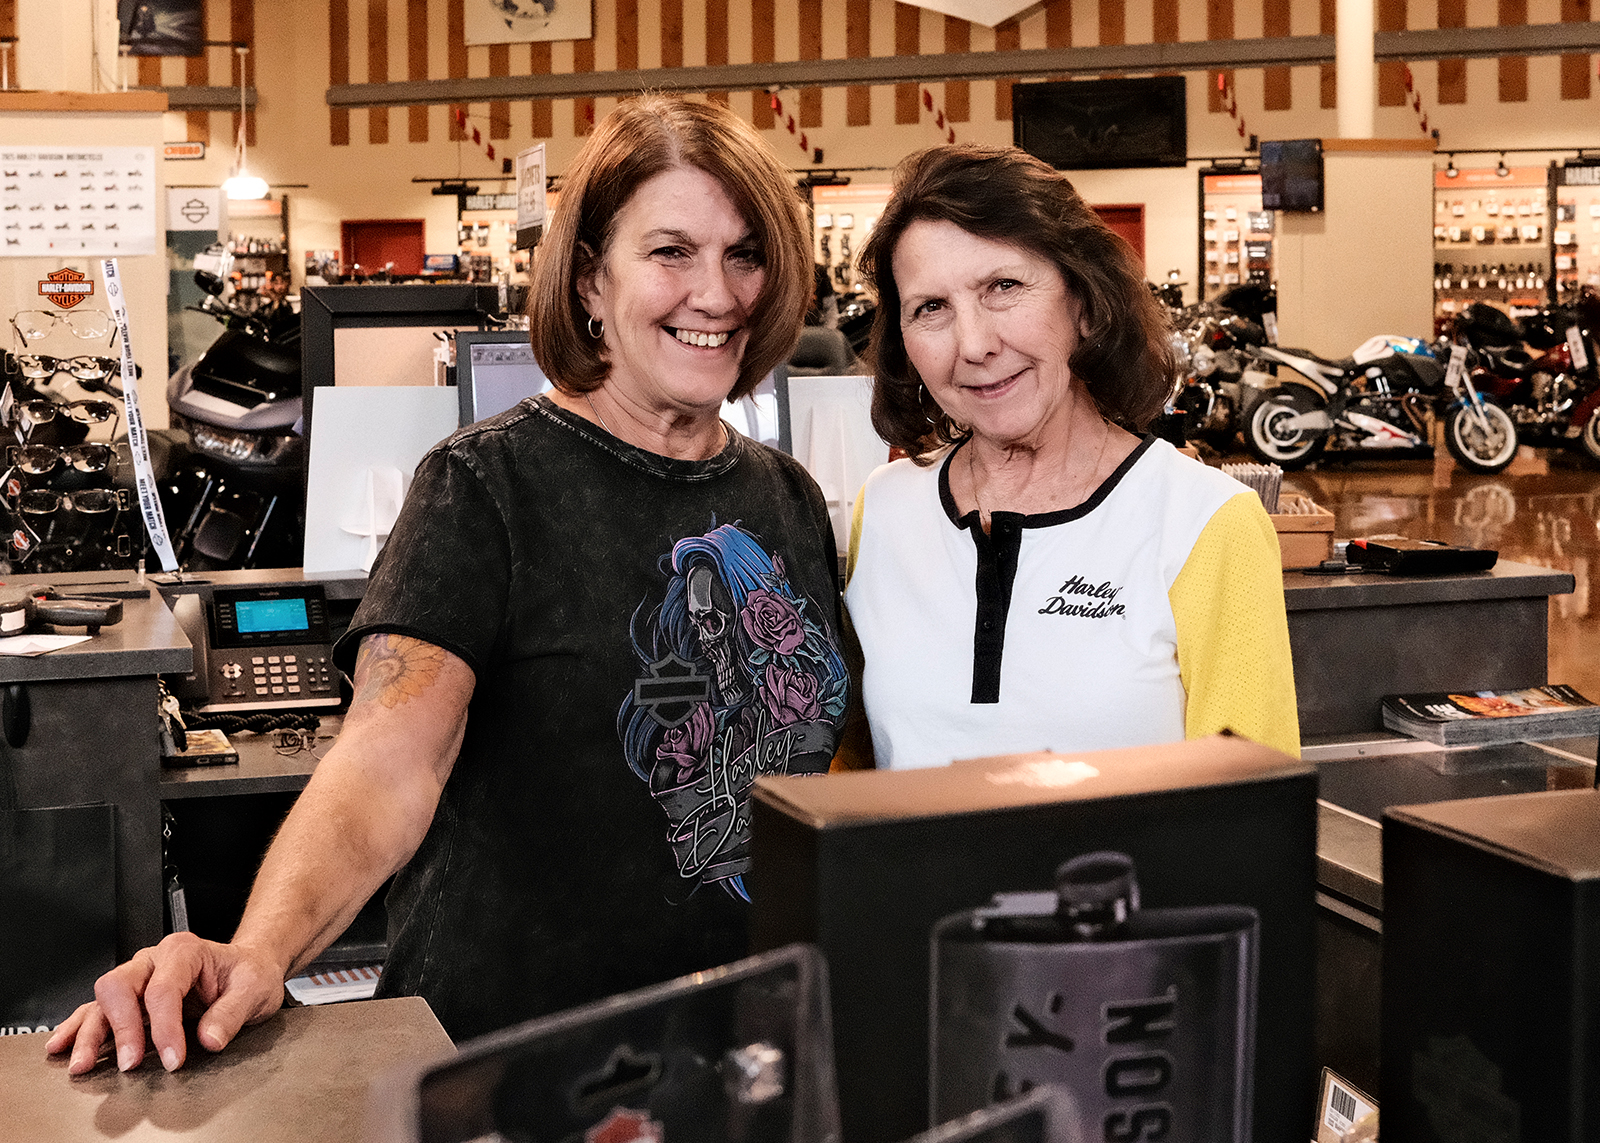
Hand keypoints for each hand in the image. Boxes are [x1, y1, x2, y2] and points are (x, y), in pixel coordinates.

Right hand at [45, 932, 284, 1074]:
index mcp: (185, 951)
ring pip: (102, 999)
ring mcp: (139, 977)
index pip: (163, 990)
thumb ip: (232, 1012)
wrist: (249, 966)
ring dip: (90, 1033)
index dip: (165, 1027)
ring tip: (83, 1063)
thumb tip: (209, 1038)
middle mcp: (155, 960)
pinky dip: (78, 1027)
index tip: (174, 1058)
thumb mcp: (255, 988)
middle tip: (131, 1062)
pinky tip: (63, 1045)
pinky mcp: (132, 996)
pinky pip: (97, 1008)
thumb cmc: (249, 973)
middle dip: (121, 1028)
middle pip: (120, 986)